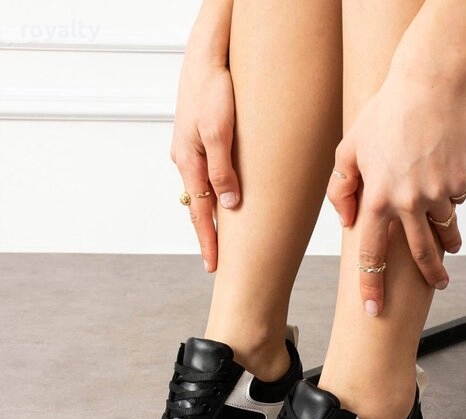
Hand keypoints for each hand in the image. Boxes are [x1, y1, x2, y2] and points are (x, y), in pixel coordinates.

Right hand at [171, 50, 239, 272]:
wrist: (207, 54)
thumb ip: (223, 169)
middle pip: (198, 206)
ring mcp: (189, 148)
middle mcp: (185, 159)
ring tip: (224, 235)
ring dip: (212, 212)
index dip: (208, 242)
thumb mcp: (221, 131)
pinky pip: (205, 172)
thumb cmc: (214, 88)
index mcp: (188, 162)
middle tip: (217, 260)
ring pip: (201, 189)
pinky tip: (224, 195)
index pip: (200, 214)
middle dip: (208, 234)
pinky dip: (213, 190)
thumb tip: (230, 204)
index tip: (214, 267)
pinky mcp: (197, 137)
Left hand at [327, 71, 465, 314]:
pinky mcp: (459, 180)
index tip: (373, 310)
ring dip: (448, 240)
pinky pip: (456, 200)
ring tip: (451, 248)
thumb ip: (341, 190)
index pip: (370, 256)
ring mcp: (437, 192)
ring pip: (445, 229)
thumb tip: (348, 222)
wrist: (427, 84)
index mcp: (377, 199)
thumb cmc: (384, 114)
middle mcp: (408, 202)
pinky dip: (451, 198)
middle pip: (420, 254)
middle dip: (431, 275)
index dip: (371, 286)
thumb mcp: (348, 150)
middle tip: (439, 284)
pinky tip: (444, 181)